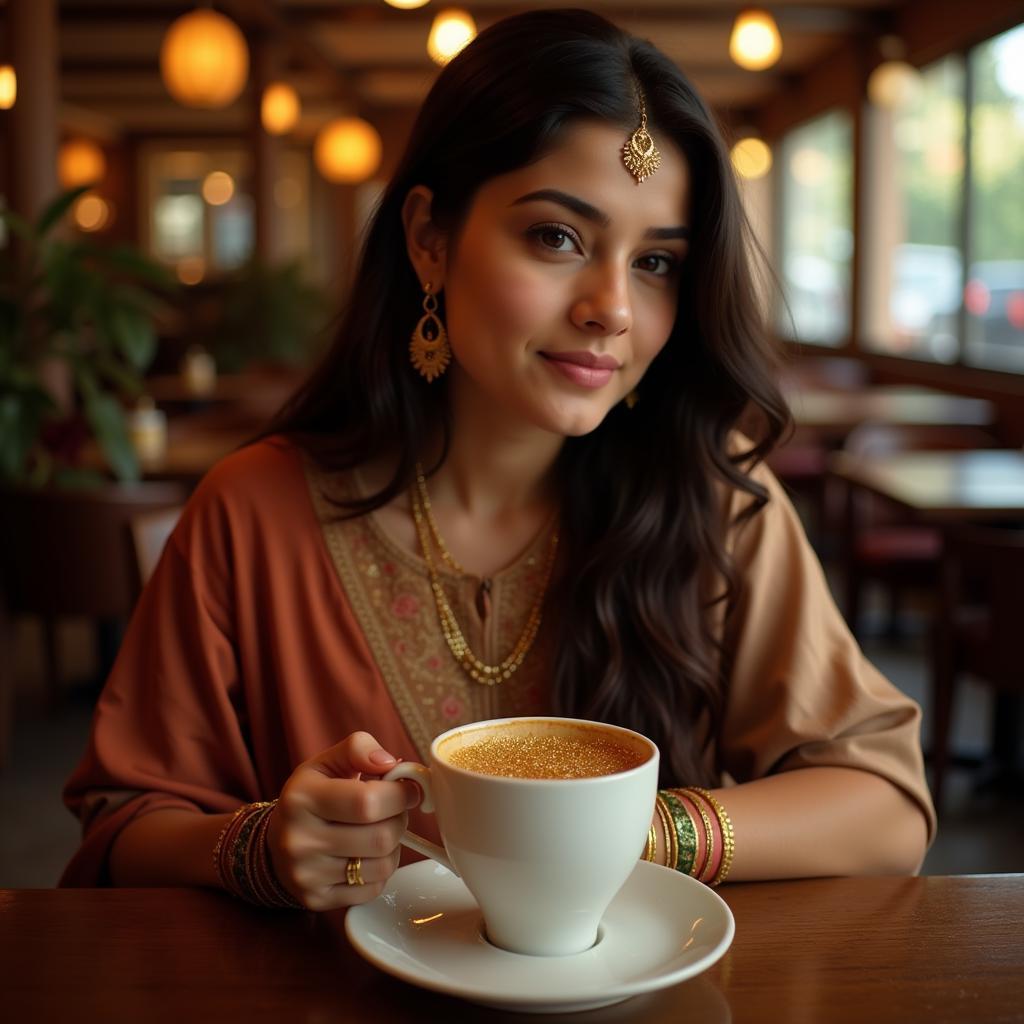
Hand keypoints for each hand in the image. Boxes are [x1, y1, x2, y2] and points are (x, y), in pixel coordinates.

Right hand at [267, 731, 419, 910]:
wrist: (276, 843)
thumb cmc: (312, 796)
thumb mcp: (327, 762)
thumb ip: (359, 748)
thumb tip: (390, 763)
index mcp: (302, 798)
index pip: (367, 802)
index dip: (400, 795)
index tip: (409, 790)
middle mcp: (299, 839)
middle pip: (381, 837)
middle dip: (399, 819)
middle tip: (393, 811)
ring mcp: (307, 874)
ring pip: (382, 865)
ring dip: (393, 846)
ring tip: (379, 831)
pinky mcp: (317, 900)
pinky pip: (373, 889)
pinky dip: (380, 870)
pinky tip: (366, 855)